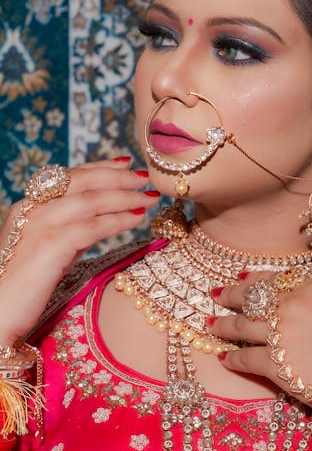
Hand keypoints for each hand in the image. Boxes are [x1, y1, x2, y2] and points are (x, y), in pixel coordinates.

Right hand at [0, 159, 159, 343]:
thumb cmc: (24, 286)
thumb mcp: (50, 250)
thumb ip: (71, 232)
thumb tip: (103, 221)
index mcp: (29, 206)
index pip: (69, 177)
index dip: (100, 167)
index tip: (125, 163)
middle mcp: (33, 208)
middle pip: (82, 181)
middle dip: (118, 177)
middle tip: (145, 179)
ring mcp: (40, 225)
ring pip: (91, 200)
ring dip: (125, 197)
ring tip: (149, 198)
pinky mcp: (50, 245)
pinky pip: (92, 227)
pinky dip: (118, 221)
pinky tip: (136, 220)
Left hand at [208, 273, 311, 427]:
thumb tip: (287, 308)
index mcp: (311, 287)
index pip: (272, 279)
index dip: (251, 280)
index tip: (239, 279)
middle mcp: (292, 304)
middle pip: (251, 297)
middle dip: (229, 296)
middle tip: (215, 297)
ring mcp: (280, 332)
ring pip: (241, 325)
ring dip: (223, 326)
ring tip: (212, 326)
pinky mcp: (274, 363)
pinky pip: (244, 357)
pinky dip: (232, 358)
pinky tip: (224, 358)